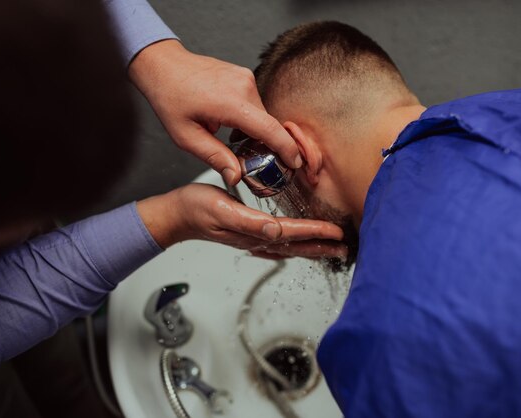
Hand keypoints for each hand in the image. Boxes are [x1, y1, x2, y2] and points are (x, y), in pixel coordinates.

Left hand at [129, 40, 301, 184]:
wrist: (163, 65)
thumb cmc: (170, 98)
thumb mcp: (186, 136)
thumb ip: (215, 157)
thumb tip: (236, 177)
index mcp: (231, 103)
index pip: (270, 130)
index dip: (287, 150)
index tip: (294, 164)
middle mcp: (244, 86)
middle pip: (267, 125)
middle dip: (264, 145)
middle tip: (249, 160)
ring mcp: (246, 78)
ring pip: (262, 115)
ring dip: (253, 130)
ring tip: (230, 136)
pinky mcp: (244, 75)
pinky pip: (255, 103)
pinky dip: (248, 117)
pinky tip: (229, 122)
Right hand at [136, 183, 347, 259]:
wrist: (176, 215)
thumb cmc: (195, 207)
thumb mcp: (221, 208)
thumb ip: (248, 222)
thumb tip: (274, 231)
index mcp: (253, 231)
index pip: (292, 233)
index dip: (315, 232)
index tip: (336, 232)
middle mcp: (255, 239)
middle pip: (295, 246)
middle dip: (321, 247)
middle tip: (344, 248)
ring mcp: (251, 239)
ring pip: (288, 246)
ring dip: (311, 247)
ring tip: (329, 248)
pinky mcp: (246, 235)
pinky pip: (277, 244)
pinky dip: (293, 245)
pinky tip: (296, 245)